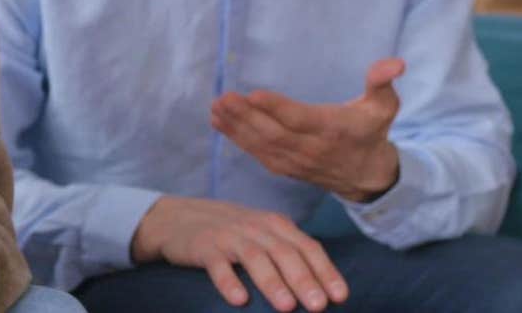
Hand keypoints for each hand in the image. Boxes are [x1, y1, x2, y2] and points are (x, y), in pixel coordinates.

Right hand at [131, 196, 346, 310]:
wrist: (181, 218)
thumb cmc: (233, 233)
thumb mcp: (264, 235)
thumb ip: (289, 253)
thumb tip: (322, 288)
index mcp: (276, 225)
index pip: (307, 247)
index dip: (325, 271)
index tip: (340, 297)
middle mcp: (256, 228)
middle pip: (285, 253)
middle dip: (304, 280)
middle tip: (318, 306)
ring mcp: (230, 236)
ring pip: (255, 258)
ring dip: (273, 282)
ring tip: (287, 307)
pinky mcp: (205, 247)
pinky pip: (218, 265)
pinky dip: (229, 282)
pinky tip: (239, 300)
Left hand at [212, 58, 405, 201]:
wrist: (367, 176)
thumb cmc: (372, 131)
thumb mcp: (384, 106)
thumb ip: (382, 82)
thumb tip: (395, 63)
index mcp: (332, 130)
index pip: (300, 120)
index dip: (277, 108)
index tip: (253, 94)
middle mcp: (311, 149)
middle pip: (274, 133)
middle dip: (246, 116)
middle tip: (223, 98)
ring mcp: (295, 161)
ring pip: (262, 145)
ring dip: (236, 127)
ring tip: (216, 108)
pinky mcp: (284, 166)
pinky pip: (257, 153)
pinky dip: (237, 139)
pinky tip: (219, 122)